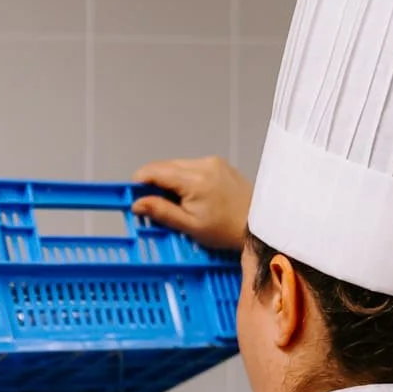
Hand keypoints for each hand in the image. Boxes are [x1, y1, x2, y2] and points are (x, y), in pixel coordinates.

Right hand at [131, 156, 252, 251]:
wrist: (257, 224)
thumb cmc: (227, 229)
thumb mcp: (189, 226)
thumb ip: (161, 212)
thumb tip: (137, 204)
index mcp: (194, 180)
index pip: (154, 171)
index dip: (139, 183)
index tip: (135, 197)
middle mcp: (203, 164)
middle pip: (163, 166)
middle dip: (153, 184)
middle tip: (154, 206)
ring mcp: (212, 161)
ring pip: (175, 165)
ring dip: (168, 181)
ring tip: (177, 204)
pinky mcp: (217, 163)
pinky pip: (190, 166)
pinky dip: (183, 179)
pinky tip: (191, 197)